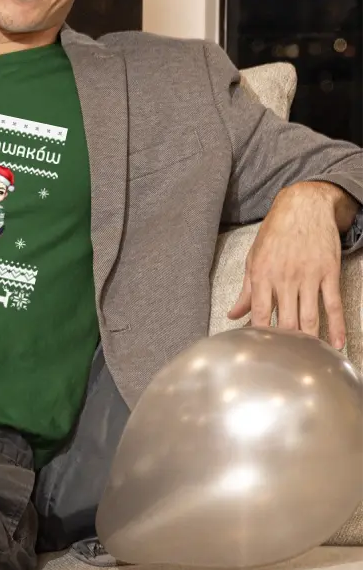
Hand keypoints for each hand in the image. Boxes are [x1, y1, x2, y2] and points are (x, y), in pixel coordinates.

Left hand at [227, 181, 354, 349]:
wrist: (304, 205)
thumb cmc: (275, 232)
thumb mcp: (254, 258)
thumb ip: (246, 291)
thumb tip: (232, 314)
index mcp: (262, 276)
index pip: (261, 315)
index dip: (261, 337)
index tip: (260, 354)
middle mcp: (285, 278)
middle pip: (287, 322)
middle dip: (286, 346)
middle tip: (285, 364)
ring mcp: (309, 276)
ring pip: (310, 318)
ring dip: (310, 342)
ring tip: (308, 360)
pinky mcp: (329, 273)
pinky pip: (333, 305)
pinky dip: (336, 326)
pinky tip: (337, 344)